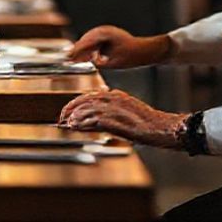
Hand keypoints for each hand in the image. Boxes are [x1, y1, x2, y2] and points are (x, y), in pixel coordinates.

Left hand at [58, 89, 187, 148]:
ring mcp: (113, 108)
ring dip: (74, 116)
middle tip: (62, 117)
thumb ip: (112, 110)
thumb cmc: (147, 122)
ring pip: (87, 109)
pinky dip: (82, 123)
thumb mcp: (128, 110)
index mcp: (116, 94)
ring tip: (66, 123)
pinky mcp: (115, 119)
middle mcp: (113, 98)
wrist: (160, 127)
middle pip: (85, 100)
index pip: (91, 95)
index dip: (77, 103)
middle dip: (71, 108)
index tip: (68, 110)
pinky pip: (93, 119)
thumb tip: (95, 116)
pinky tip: (75, 126)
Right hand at [68, 26, 170, 68]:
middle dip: (78, 48)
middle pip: (86, 38)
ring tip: (73, 57)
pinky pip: (93, 41)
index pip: (88, 41)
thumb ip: (102, 62)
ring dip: (82, 48)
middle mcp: (105, 30)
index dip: (78, 49)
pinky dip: (88, 47)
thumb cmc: (132, 55)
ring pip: (89, 39)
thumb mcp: (116, 62)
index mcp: (107, 34)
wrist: (144, 50)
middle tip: (68, 58)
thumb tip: (92, 61)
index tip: (70, 56)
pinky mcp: (106, 36)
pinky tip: (84, 55)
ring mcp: (105, 32)